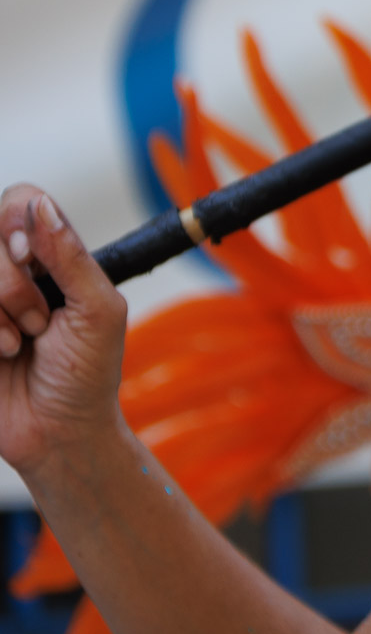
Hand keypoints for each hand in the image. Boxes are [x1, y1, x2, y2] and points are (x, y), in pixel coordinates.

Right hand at [0, 184, 127, 476]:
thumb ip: (72, 257)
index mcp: (51, 256)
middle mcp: (11, 270)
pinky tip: (1, 353)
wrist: (59, 432)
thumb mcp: (97, 311)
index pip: (19, 202)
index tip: (30, 256)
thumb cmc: (88, 372)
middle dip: (11, 282)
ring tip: (20, 342)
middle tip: (39, 321)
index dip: (16, 222)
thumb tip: (42, 205)